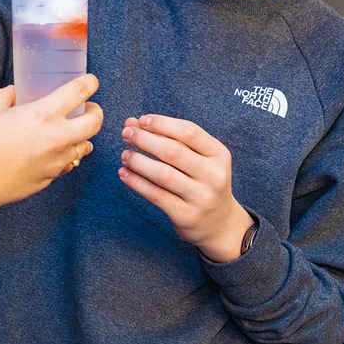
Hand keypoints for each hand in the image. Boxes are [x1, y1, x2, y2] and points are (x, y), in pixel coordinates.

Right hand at [0, 74, 101, 210]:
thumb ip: (5, 97)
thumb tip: (12, 93)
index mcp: (44, 114)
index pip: (80, 92)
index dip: (90, 83)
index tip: (90, 82)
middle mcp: (58, 137)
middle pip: (95, 122)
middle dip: (96, 112)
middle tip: (89, 109)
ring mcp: (57, 160)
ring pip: (85, 147)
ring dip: (83, 137)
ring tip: (72, 133)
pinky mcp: (51, 178)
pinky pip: (67, 165)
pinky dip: (65, 157)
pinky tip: (54, 153)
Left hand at [118, 114, 254, 262]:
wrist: (219, 224)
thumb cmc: (202, 182)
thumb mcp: (199, 159)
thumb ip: (170, 139)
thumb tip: (133, 122)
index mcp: (219, 155)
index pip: (189, 131)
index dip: (162, 124)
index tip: (141, 120)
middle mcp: (214, 175)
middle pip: (173, 151)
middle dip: (145, 139)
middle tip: (126, 133)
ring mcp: (202, 197)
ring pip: (162, 174)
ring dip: (138, 161)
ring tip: (125, 155)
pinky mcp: (187, 216)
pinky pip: (156, 195)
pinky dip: (136, 182)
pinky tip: (124, 173)